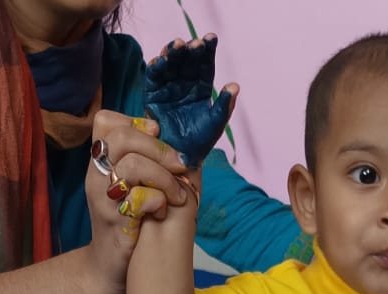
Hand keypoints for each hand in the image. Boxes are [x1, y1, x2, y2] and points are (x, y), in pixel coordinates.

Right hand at [84, 108, 191, 260]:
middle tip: (179, 166)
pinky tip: (163, 211)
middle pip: (122, 137)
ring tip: (176, 194)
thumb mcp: (132, 188)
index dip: (135, 123)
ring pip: (132, 165)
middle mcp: (96, 176)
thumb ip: (145, 162)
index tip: (157, 138)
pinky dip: (159, 201)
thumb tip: (179, 139)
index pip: (106, 121)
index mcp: (100, 163)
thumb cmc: (129, 225)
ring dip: (164, 177)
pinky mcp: (115, 222)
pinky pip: (139, 199)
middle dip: (159, 148)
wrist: (109, 269)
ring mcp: (102, 198)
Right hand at [144, 34, 238, 168]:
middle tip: (194, 44)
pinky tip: (160, 61)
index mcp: (201, 87)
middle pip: (186, 60)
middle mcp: (184, 83)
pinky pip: (153, 77)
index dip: (207, 50)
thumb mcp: (215, 124)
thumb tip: (235, 85)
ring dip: (172, 53)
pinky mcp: (153, 95)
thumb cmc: (200, 143)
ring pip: (170, 64)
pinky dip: (155, 67)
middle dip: (189, 49)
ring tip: (177, 46)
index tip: (211, 38)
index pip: (205, 64)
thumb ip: (224, 106)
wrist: (180, 160)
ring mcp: (168, 87)